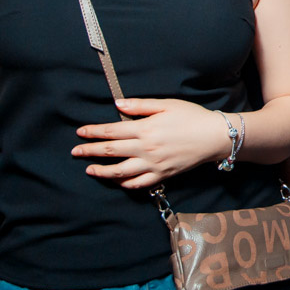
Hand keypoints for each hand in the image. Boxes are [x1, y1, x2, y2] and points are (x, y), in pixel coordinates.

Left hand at [72, 97, 231, 188]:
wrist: (214, 137)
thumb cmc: (192, 117)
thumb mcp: (166, 104)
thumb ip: (140, 106)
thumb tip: (118, 104)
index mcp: (145, 129)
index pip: (111, 131)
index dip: (93, 132)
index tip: (80, 132)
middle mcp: (146, 149)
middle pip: (111, 151)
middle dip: (90, 151)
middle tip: (75, 152)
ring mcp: (154, 165)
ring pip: (120, 172)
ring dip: (102, 171)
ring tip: (90, 170)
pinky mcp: (163, 175)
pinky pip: (139, 183)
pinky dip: (126, 184)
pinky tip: (118, 181)